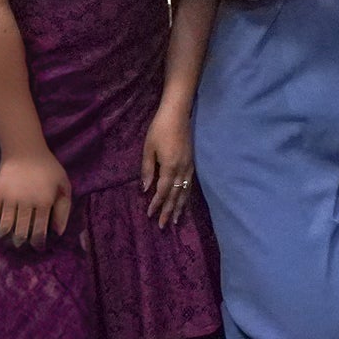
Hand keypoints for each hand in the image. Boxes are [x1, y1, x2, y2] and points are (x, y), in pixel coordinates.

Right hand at [0, 146, 74, 247]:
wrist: (25, 150)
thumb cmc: (48, 168)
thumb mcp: (63, 185)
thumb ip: (63, 209)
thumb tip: (58, 232)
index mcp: (44, 202)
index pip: (40, 231)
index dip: (38, 243)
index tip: (38, 248)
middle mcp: (26, 202)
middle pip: (21, 232)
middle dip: (22, 242)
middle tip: (22, 244)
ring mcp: (9, 198)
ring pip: (5, 226)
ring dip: (7, 235)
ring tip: (9, 237)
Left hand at [142, 104, 198, 227]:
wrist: (178, 113)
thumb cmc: (160, 129)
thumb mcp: (148, 149)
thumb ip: (148, 170)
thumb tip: (146, 189)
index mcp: (170, 166)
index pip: (163, 191)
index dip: (156, 204)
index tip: (150, 215)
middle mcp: (182, 169)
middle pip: (176, 195)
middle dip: (169, 211)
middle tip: (163, 226)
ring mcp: (189, 165)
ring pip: (185, 191)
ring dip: (180, 206)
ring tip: (176, 219)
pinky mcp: (192, 161)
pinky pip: (190, 183)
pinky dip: (186, 195)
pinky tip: (184, 200)